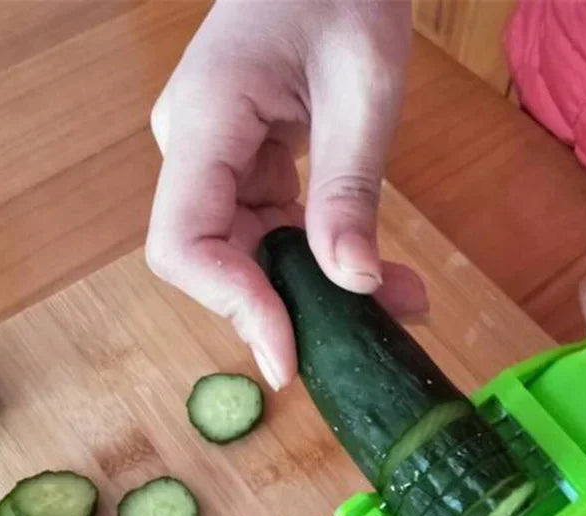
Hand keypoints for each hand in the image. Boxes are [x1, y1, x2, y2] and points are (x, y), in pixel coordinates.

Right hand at [145, 0, 424, 390]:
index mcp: (204, 123)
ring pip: (253, 257)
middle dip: (292, 307)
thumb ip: (349, 189)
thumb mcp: (361, 90)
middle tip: (372, 331)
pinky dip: (325, 260)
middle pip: (219, 263)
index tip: (288, 356)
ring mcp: (219, 164)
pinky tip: (379, 274)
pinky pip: (277, 234)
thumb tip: (353, 283)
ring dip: (320, 291)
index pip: (183, 244)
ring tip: (401, 300)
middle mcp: (195, 153)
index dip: (231, 306)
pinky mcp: (247, 172)